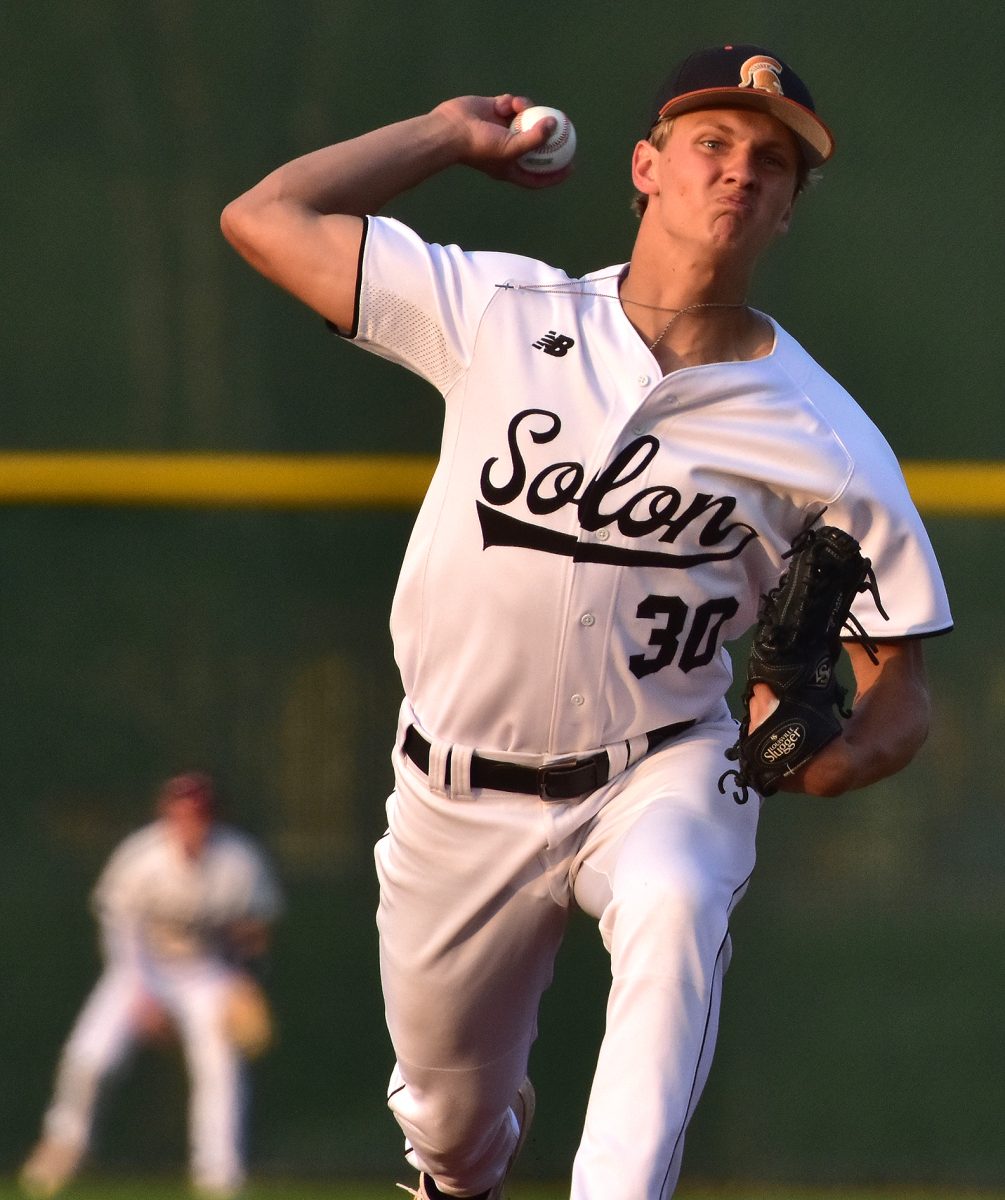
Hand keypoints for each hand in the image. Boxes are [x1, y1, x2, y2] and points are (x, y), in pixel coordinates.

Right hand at [432, 94, 573, 187]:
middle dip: (549, 136)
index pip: (538, 176)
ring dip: (526, 110)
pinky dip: (510, 102)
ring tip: (519, 106)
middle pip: (535, 144)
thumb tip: (554, 124)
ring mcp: (501, 128)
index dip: (555, 174)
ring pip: (526, 117)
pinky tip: (502, 104)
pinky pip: (512, 104)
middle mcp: (508, 148)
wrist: (452, 129)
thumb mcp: (511, 148)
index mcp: (511, 166)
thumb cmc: (480, 146)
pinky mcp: (495, 110)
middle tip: (565, 127)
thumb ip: (535, 138)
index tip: (571, 166)